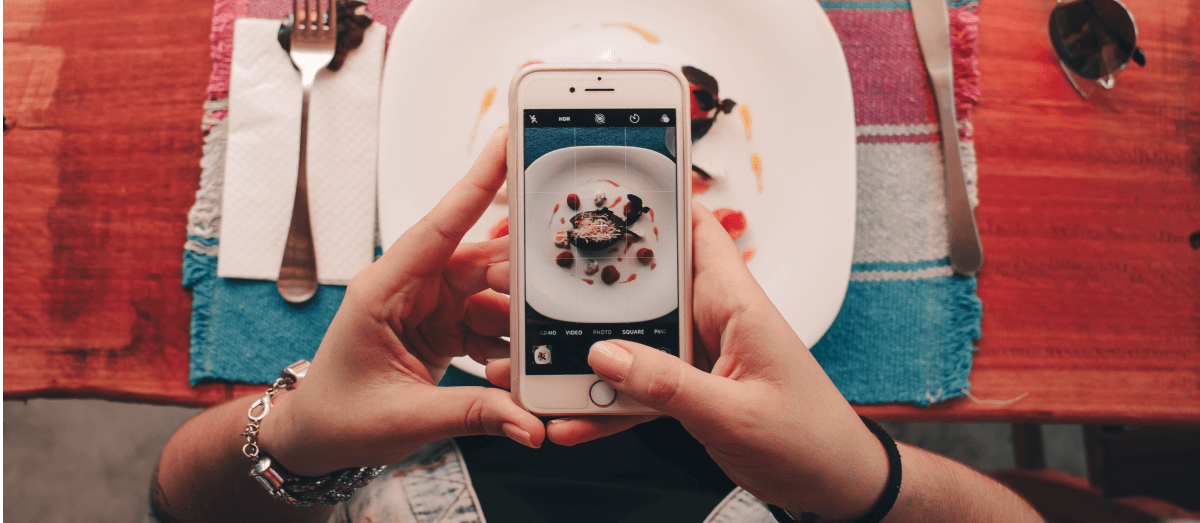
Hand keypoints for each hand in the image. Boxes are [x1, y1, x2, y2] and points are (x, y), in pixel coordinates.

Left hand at [259, 128, 543, 477]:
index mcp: (384, 289)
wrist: (317, 438)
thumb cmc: (338, 416)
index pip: (438, 228)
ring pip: (493, 294)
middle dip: (522, 277)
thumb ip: (474, 415)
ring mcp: (429, 305)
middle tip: (561, 290)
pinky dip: (509, 345)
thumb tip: (529, 422)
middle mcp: (410, 288)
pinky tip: (519, 367)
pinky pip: (490, 322)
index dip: (476, 184)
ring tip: (536, 353)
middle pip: (480, 263)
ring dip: (518, 323)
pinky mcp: (443, 326)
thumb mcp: (406, 418)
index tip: (507, 144)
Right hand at [495, 203, 888, 519]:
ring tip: (541, 366)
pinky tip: (575, 418)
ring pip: (633, 340)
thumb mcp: (736, 415)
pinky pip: (638, 387)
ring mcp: (699, 356)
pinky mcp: (690, 389)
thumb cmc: (811, 440)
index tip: (605, 188)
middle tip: (538, 284)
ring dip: (589, 356)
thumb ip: (670, 387)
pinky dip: (607, 403)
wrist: (833, 484)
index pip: (698, 232)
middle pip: (646, 285)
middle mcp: (715, 321)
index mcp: (737, 306)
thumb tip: (607, 356)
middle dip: (594, 286)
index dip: (658, 202)